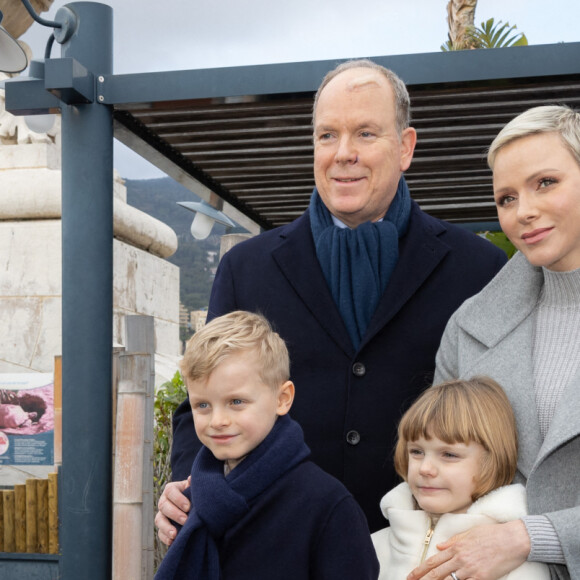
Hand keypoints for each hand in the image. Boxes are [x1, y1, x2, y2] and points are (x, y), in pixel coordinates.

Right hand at [155, 477, 190, 545]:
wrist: (192, 505)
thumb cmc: (193, 494)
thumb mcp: (193, 488)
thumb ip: (192, 484)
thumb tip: (191, 479)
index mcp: (171, 489)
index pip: (170, 491)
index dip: (178, 499)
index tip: (188, 507)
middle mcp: (164, 501)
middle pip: (164, 506)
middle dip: (174, 514)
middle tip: (185, 520)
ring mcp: (161, 514)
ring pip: (159, 520)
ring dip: (166, 527)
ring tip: (175, 534)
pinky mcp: (162, 527)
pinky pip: (160, 533)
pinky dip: (165, 538)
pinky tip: (172, 541)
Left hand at [406, 520, 529, 579]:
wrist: (512, 539)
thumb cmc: (492, 534)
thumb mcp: (469, 532)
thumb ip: (453, 540)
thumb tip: (439, 545)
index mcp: (455, 547)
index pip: (433, 561)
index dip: (420, 570)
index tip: (411, 575)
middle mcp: (460, 558)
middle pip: (436, 573)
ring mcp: (471, 569)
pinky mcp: (482, 577)